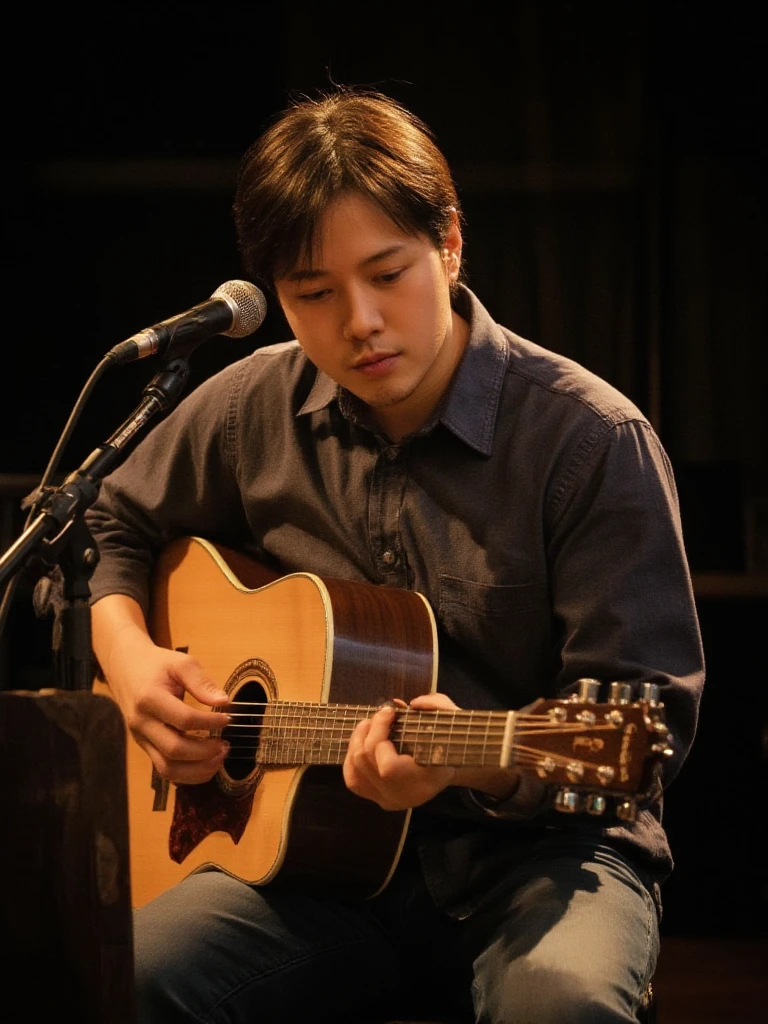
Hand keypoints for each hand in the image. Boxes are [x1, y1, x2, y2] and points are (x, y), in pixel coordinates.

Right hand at [100, 624, 230, 785]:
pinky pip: (164, 770)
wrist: (125, 668)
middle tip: (225, 745)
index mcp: (149, 698)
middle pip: (174, 749)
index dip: (209, 723)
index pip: (183, 719)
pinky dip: (187, 775)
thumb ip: (202, 682)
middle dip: (204, 752)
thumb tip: (224, 702)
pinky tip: (206, 766)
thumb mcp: (180, 663)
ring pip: (167, 768)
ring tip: (219, 759)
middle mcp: (142, 723)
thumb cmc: (156, 665)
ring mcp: (141, 738)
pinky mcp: (145, 746)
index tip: (228, 718)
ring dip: (197, 770)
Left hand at [342, 692, 457, 810]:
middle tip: (380, 714)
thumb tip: (407, 704)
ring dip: (357, 740)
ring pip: (355, 769)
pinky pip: (353, 780)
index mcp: (422, 783)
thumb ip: (435, 706)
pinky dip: (351, 758)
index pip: (387, 767)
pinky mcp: (377, 798)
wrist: (446, 768)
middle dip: (368, 731)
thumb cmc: (449, 742)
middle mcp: (401, 797)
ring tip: (369, 724)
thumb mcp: (450, 719)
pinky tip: (360, 742)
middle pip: (367, 763)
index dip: (381, 732)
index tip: (391, 712)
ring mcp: (387, 800)